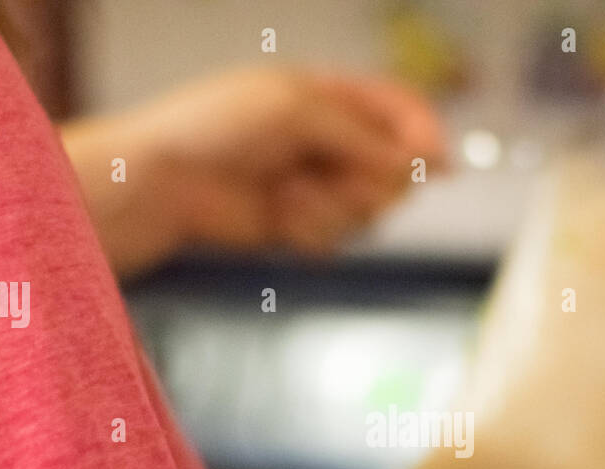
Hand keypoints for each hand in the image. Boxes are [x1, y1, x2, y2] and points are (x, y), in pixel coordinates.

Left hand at [63, 68, 448, 274]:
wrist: (166, 182)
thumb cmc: (217, 126)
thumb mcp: (296, 109)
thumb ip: (363, 134)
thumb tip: (422, 162)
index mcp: (334, 96)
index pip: (404, 111)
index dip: (427, 135)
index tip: (438, 162)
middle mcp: (333, 141)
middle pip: (399, 170)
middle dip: (370, 180)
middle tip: (329, 178)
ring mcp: (321, 186)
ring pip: (371, 210)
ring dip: (331, 206)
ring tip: (286, 194)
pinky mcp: (306, 227)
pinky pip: (339, 237)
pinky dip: (311, 229)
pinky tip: (276, 217)